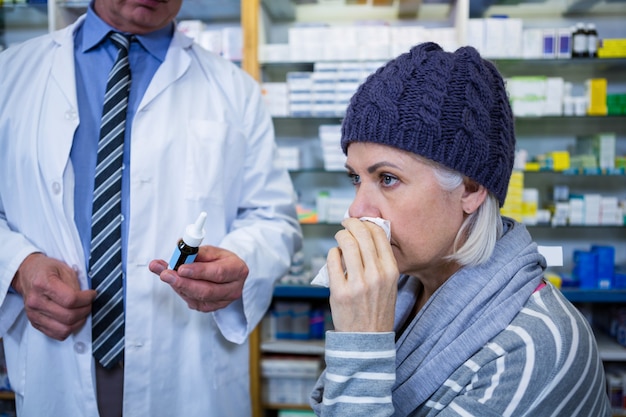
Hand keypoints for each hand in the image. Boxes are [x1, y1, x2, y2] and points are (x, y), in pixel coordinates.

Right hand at [11, 253, 96, 339]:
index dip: (86, 299)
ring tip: (82, 311)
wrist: (27, 274)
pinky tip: (73, 319)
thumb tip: (87, 298)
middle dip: (85, 310)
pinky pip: (57, 334)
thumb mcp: (64, 268)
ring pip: (64, 329)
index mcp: (42, 284)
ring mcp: (33, 314)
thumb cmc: (46, 270)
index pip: (70, 300)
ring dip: (79, 322)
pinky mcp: (35, 323)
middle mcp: (35, 301)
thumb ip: (76, 284)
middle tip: (89, 303)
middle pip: (68, 316)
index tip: (92, 294)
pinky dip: (69, 329)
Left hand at [149, 245, 248, 311]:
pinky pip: (194, 303)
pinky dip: (182, 292)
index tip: (181, 268)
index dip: (199, 272)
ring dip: (179, 286)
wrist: (228, 272)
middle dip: (183, 283)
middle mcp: (234, 288)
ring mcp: (224, 301)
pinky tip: (175, 282)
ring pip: (198, 299)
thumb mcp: (211, 251)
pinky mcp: (212, 307)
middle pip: (207, 291)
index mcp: (238, 270)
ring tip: (165, 274)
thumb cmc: (220, 260)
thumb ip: (196, 252)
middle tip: (166, 274)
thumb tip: (179, 250)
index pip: (218, 273)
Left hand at [327, 218, 398, 332]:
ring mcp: (357, 283)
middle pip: (362, 235)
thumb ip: (381, 262)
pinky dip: (333, 253)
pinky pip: (333, 259)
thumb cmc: (377, 309)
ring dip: (341, 235)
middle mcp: (376, 275)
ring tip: (340, 236)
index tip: (361, 223)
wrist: (367, 339)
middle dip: (352, 224)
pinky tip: (335, 255)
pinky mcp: (340, 291)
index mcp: (390, 271)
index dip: (368, 223)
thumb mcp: (389, 284)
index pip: (379, 235)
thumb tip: (367, 235)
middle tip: (346, 223)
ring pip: (346, 244)